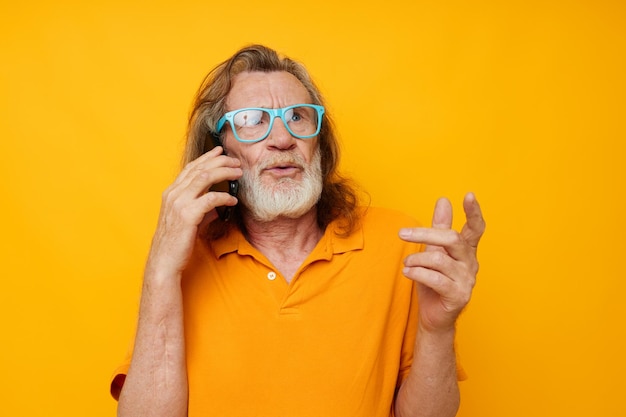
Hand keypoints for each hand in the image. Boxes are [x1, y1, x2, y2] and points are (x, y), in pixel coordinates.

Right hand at [146, 146, 241, 279]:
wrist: (164, 261)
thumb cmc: (176, 242)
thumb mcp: (187, 220)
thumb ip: (200, 209)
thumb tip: (217, 205)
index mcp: (171, 193)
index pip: (191, 168)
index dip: (207, 158)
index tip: (220, 152)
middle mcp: (173, 194)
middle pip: (199, 168)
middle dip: (220, 161)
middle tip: (235, 161)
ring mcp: (179, 203)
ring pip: (205, 178)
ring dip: (224, 172)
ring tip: (238, 173)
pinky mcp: (187, 215)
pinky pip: (210, 199)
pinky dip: (224, 197)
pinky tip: (233, 200)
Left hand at [399, 192, 484, 332]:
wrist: (433, 317)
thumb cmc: (433, 282)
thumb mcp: (434, 251)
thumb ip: (440, 228)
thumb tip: (444, 200)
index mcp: (467, 251)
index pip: (476, 228)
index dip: (473, 212)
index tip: (468, 195)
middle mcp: (471, 264)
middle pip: (452, 239)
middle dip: (425, 234)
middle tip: (402, 234)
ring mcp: (467, 281)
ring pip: (439, 259)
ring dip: (416, 260)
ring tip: (406, 264)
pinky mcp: (458, 296)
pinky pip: (435, 279)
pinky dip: (417, 273)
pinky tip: (408, 273)